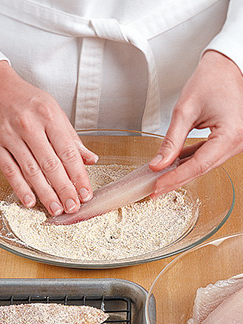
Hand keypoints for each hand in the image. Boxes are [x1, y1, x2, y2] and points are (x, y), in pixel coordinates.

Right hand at [0, 61, 97, 214]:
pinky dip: (20, 188)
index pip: (69, 152)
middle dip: (64, 189)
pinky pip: (9, 170)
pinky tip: (30, 201)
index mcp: (49, 116)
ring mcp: (10, 135)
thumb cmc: (26, 100)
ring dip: (45, 193)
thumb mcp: (53, 111)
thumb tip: (91, 159)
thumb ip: (72, 138)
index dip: (79, 176)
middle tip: (73, 207)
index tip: (86, 193)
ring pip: (31, 170)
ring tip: (56, 209)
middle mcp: (30, 125)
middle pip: (51, 164)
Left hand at [149, 50, 242, 196]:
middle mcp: (237, 142)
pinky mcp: (227, 141)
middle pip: (201, 169)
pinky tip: (174, 166)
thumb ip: (171, 140)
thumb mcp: (185, 110)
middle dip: (176, 180)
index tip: (156, 186)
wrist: (226, 67)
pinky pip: (207, 156)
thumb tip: (158, 164)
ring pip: (204, 165)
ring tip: (160, 180)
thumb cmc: (211, 80)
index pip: (198, 165)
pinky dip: (189, 162)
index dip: (175, 178)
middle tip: (154, 190)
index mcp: (230, 134)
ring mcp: (234, 143)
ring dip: (181, 173)